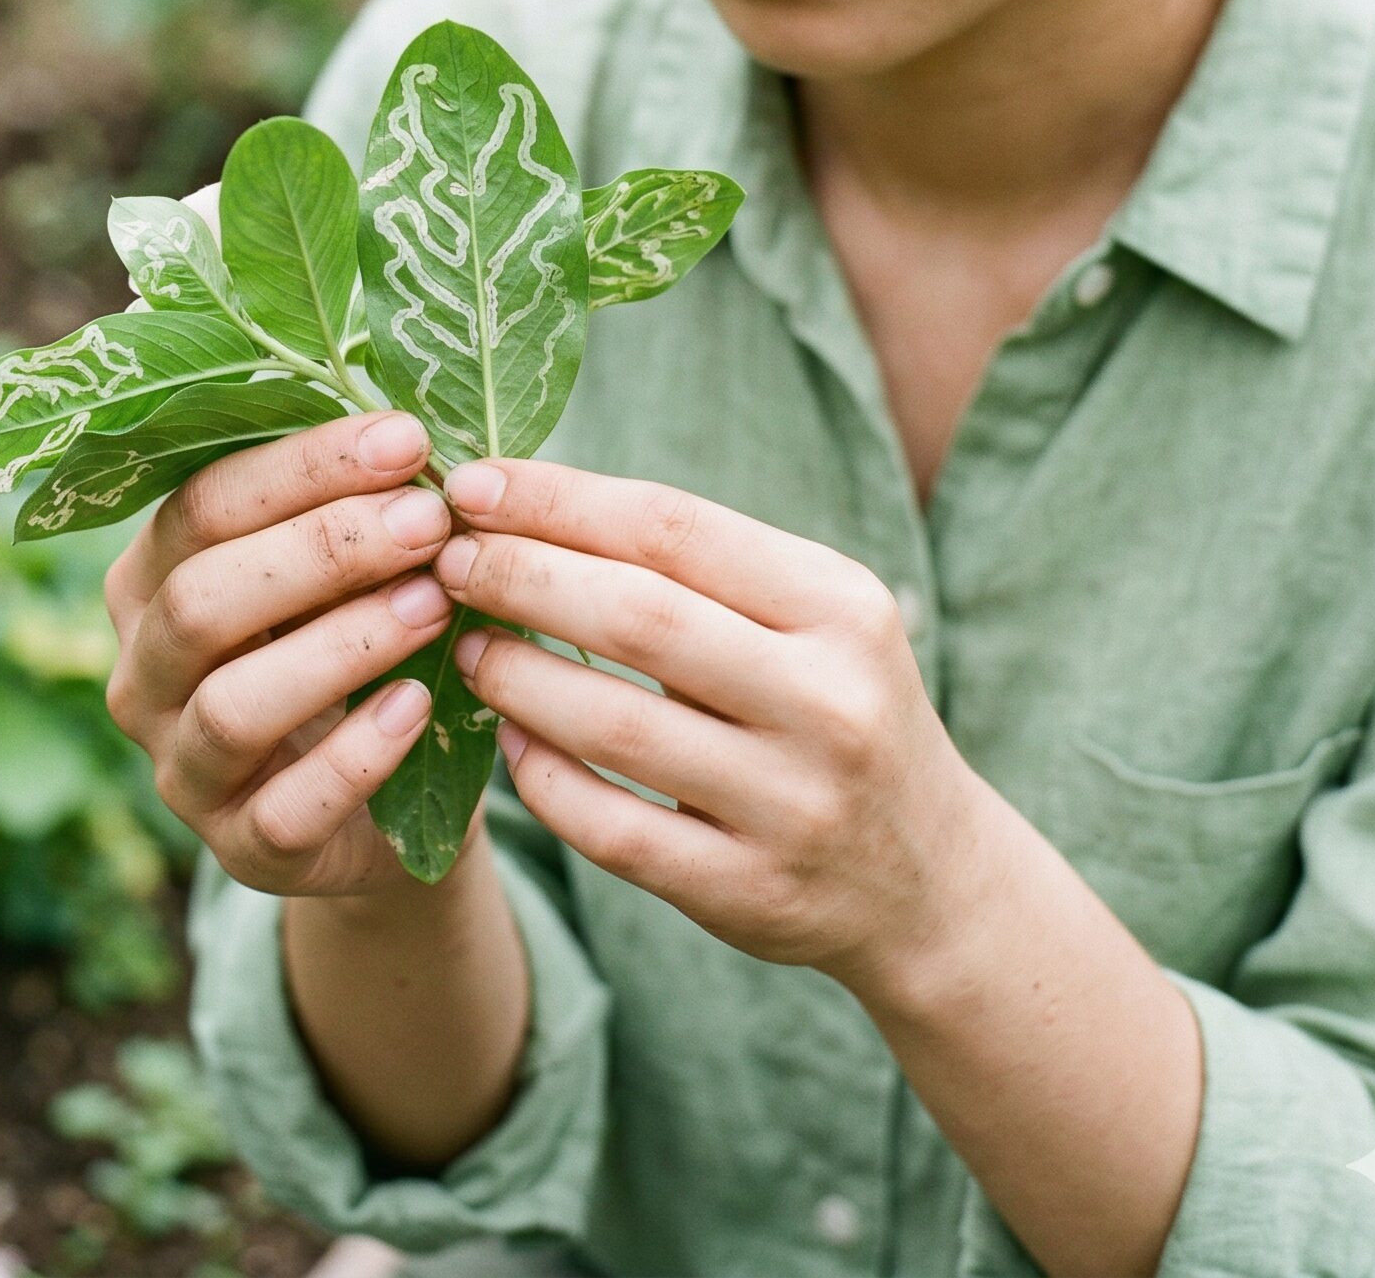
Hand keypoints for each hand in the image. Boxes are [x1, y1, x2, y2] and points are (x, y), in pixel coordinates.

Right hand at [103, 409, 487, 902]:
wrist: (386, 802)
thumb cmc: (358, 643)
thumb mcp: (345, 569)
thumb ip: (354, 505)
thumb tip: (414, 428)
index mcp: (151, 578)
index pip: (203, 504)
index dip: (304, 468)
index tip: (408, 437)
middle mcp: (143, 670)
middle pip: (203, 598)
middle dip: (322, 549)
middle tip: (430, 521)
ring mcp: (181, 767)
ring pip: (233, 703)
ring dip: (342, 645)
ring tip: (435, 602)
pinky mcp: (239, 850)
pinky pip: (285, 809)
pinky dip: (356, 754)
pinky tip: (419, 705)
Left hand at [432, 458, 993, 994]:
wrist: (929, 878)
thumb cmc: (833, 706)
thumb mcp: (811, 616)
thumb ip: (696, 566)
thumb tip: (525, 498)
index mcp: (841, 606)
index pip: (673, 529)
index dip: (558, 500)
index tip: (469, 482)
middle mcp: (828, 701)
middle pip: (637, 617)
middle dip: (520, 576)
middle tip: (445, 557)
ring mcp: (791, 805)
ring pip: (614, 727)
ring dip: (516, 675)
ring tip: (464, 641)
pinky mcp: (748, 892)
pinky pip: (613, 830)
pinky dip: (543, 779)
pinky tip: (507, 740)